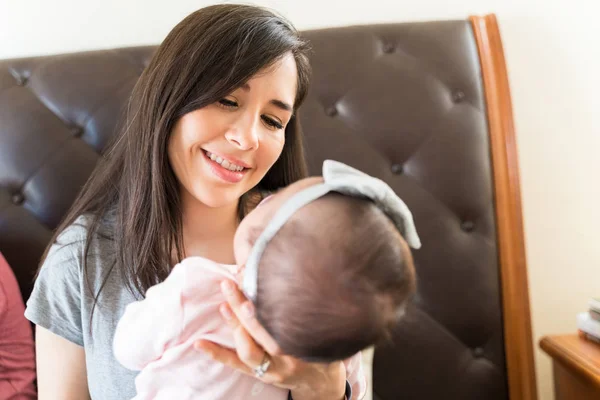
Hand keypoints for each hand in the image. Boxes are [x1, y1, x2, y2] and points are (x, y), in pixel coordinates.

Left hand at [194, 279, 346, 399]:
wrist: (320, 384)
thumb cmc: (324, 354)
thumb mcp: (325, 339)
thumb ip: (314, 322)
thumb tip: (311, 290)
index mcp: (300, 352)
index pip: (280, 329)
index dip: (264, 311)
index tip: (255, 288)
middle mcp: (282, 363)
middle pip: (260, 337)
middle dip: (244, 311)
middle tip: (232, 286)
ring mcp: (267, 371)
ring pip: (246, 351)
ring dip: (233, 326)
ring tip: (223, 304)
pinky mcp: (256, 374)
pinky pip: (234, 364)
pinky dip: (216, 353)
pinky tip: (199, 342)